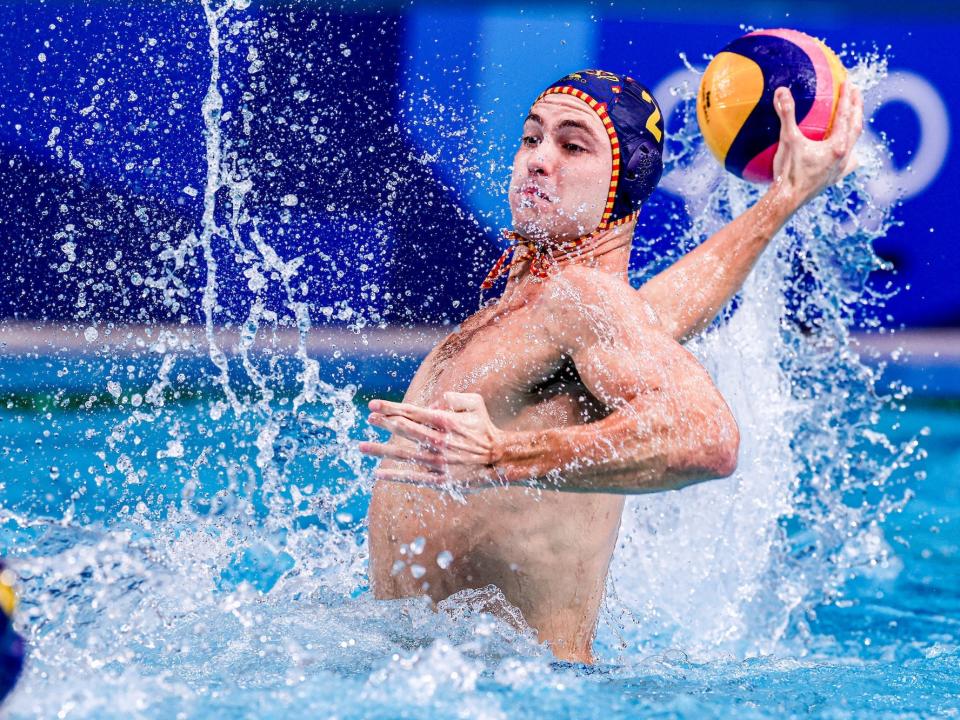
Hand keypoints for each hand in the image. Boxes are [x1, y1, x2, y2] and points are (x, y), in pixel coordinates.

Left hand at [358, 392, 507, 486]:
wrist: (500, 458)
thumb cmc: (485, 429)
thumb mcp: (475, 403)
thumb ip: (454, 397)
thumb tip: (434, 401)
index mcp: (445, 421)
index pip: (411, 412)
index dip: (390, 408)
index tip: (373, 405)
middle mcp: (439, 441)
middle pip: (404, 430)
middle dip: (384, 423)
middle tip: (368, 419)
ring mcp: (439, 461)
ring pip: (404, 454)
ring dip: (381, 449)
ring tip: (362, 446)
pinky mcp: (441, 479)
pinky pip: (413, 477)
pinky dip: (395, 475)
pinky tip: (378, 473)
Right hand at [770, 81, 862, 206]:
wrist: (787, 201)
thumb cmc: (788, 172)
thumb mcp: (787, 140)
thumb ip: (786, 114)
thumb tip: (781, 91)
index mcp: (837, 146)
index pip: (845, 115)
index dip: (848, 96)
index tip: (849, 82)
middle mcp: (843, 157)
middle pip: (856, 126)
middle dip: (857, 107)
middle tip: (856, 92)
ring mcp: (840, 169)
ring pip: (854, 144)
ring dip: (855, 128)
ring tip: (855, 119)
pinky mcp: (833, 179)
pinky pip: (848, 163)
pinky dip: (850, 154)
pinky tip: (847, 154)